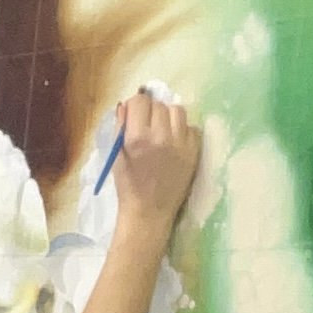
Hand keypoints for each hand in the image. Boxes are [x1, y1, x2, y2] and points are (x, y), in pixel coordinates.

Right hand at [111, 91, 201, 233]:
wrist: (150, 211)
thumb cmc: (128, 185)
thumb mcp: (117, 155)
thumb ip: (120, 127)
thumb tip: (125, 105)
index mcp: (138, 137)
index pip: (140, 101)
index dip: (135, 107)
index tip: (135, 116)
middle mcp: (161, 136)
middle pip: (159, 104)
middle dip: (151, 111)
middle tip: (148, 127)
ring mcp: (181, 143)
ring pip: (177, 110)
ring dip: (169, 116)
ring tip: (163, 131)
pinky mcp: (195, 151)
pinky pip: (191, 127)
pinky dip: (183, 131)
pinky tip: (175, 143)